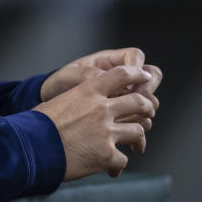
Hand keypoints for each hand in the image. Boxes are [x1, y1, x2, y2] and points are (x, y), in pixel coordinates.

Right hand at [33, 65, 157, 180]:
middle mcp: (101, 109)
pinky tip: (111, 169)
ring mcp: (106, 132)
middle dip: (146, 108)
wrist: (30, 148)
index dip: (137, 74)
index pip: (121, 74)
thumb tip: (79, 106)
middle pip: (138, 102)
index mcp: (88, 91)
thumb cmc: (36, 125)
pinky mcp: (106, 155)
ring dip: (136, 139)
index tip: (145, 77)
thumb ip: (77, 100)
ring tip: (134, 146)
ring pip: (138, 131)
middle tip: (148, 113)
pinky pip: (123, 160)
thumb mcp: (58, 101)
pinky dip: (118, 165)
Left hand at [40, 49, 160, 124]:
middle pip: (151, 77)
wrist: (51, 110)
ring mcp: (124, 98)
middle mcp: (121, 79)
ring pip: (149, 102)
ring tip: (134, 127)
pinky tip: (130, 145)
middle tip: (140, 107)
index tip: (131, 84)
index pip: (135, 56)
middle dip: (147, 92)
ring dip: (145, 114)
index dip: (137, 69)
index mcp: (109, 62)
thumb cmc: (59, 85)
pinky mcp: (122, 118)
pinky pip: (139, 122)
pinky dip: (138, 133)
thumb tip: (104, 79)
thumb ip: (88, 75)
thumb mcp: (69, 76)